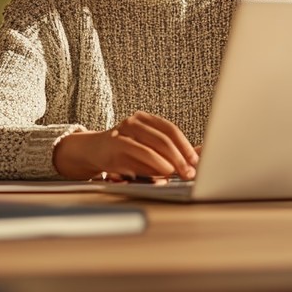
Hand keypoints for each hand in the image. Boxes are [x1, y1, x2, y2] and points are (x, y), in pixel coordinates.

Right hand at [53, 110, 197, 180]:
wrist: (92, 151)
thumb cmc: (124, 152)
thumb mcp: (146, 150)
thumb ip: (169, 152)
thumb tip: (199, 156)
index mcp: (145, 119)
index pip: (170, 129)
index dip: (186, 145)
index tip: (197, 161)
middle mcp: (135, 121)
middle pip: (165, 137)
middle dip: (182, 156)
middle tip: (191, 171)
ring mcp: (124, 130)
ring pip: (154, 143)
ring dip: (171, 160)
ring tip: (181, 172)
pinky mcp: (115, 143)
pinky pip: (140, 151)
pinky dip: (155, 162)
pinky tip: (164, 170)